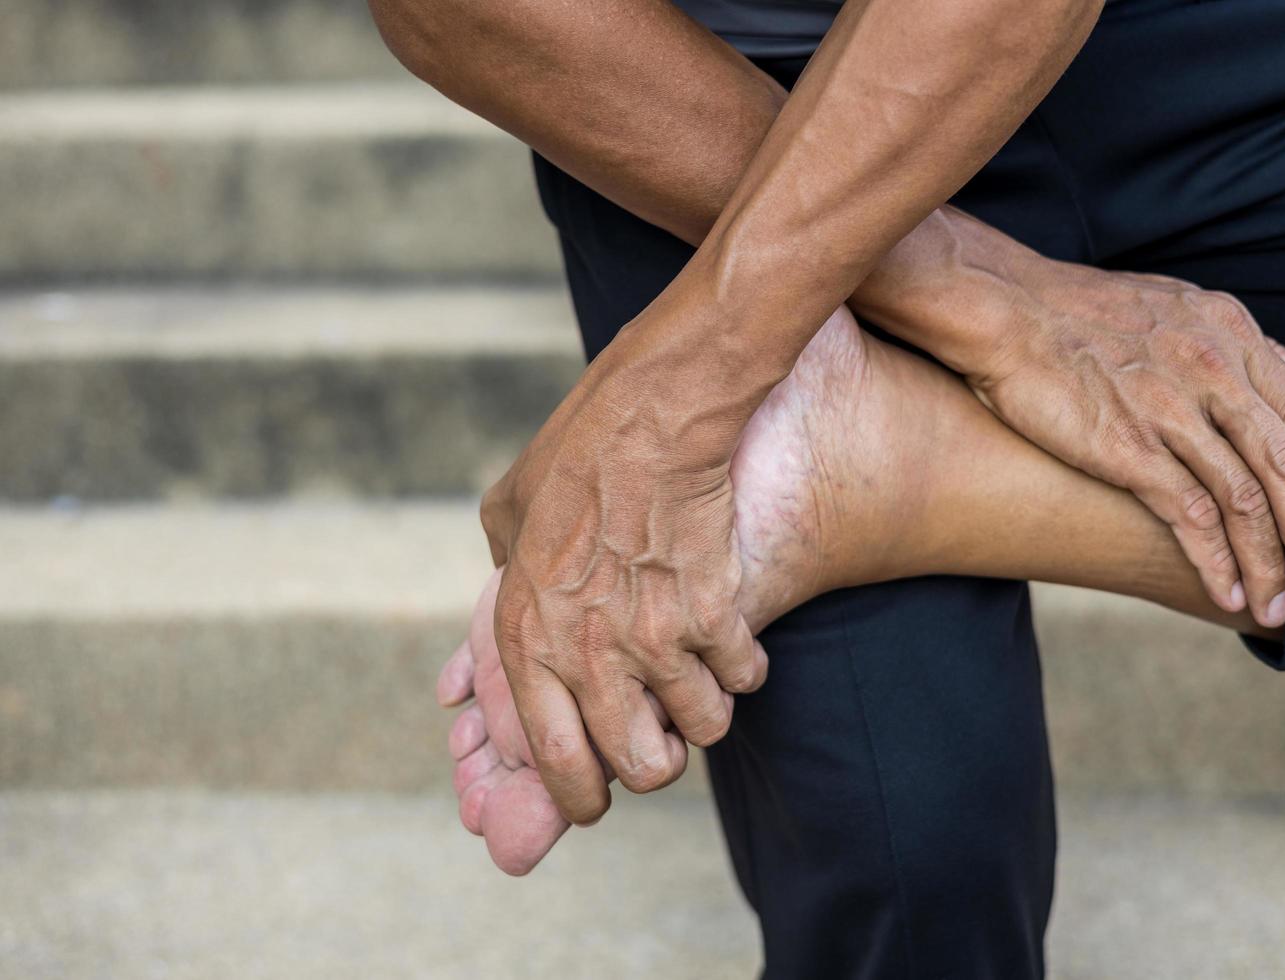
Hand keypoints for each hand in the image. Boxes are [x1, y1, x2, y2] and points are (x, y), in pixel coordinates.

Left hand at [478, 318, 767, 826]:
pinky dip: (745, 665)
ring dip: (707, 711)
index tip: (599, 797)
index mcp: (530, 642)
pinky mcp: (714, 615)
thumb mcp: (505, 515)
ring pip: (706, 729)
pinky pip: (745, 677)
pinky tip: (734, 640)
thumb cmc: (570, 455)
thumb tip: (506, 584)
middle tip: (664, 740)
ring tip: (702, 683)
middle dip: (657, 764)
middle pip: (641, 766)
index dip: (584, 796)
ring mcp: (657, 639)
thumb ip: (504, 570)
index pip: (559, 762)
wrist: (648, 420)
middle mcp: (591, 655)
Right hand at [968, 261, 1284, 626]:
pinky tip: (1227, 591)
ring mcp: (1170, 411)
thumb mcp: (1187, 310)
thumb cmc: (1086, 311)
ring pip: (1245, 499)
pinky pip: (1189, 515)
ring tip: (1282, 606)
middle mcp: (1211, 373)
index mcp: (1230, 337)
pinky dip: (1215, 559)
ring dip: (1270, 561)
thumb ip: (1260, 349)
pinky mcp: (1126, 448)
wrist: (1004, 309)